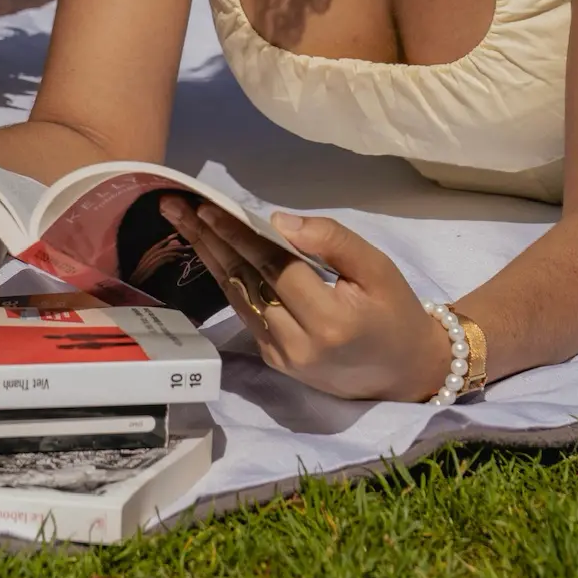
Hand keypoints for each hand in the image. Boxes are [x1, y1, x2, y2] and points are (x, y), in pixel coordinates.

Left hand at [161, 199, 452, 402]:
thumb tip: (279, 221)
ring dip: (209, 257)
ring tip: (182, 223)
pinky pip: (246, 313)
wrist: (404, 371)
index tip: (208, 207)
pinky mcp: (276, 361)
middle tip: (174, 206)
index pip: (273, 267)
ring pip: (238, 297)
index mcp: (329, 320)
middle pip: (245, 281)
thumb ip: (332, 241)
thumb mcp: (378, 267)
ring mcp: (283, 357)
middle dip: (208, 240)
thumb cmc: (395, 311)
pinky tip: (209, 253)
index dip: (239, 236)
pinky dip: (227, 279)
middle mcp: (298, 343)